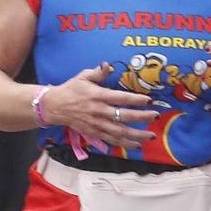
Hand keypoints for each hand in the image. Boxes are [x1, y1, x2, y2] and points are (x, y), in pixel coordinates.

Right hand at [41, 62, 159, 149]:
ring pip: (119, 132)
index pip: (120, 98)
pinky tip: (136, 145)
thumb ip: (98, 72)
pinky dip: (124, 143)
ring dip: (137, 134)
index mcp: (98, 96)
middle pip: (123, 116)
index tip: (148, 100)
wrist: (54, 106)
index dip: (136, 100)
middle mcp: (99, 111)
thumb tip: (108, 65)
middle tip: (155, 116)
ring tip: (151, 136)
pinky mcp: (94, 133)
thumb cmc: (71, 90)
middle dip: (141, 117)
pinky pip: (112, 140)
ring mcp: (96, 124)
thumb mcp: (83, 77)